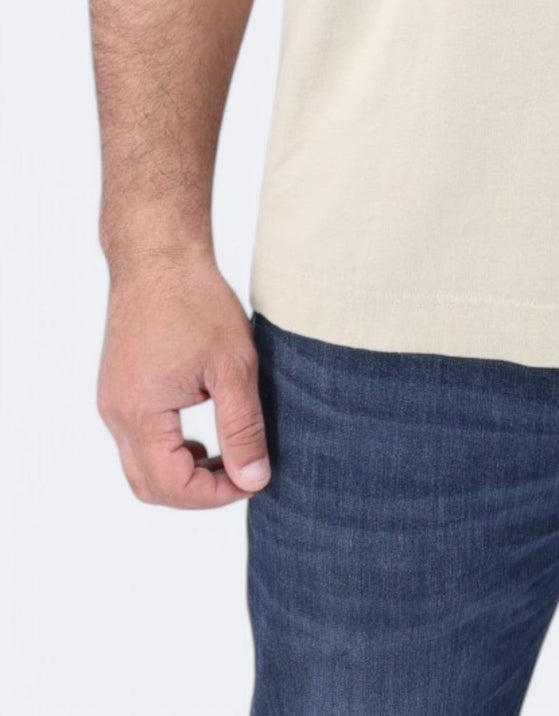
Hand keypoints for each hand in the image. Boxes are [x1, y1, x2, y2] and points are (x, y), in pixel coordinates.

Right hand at [97, 253, 271, 508]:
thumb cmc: (196, 301)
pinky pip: (138, 439)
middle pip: (150, 485)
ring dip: (182, 472)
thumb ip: (243, 427)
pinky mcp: (118, 388)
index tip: (255, 477)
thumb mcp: (234, 366)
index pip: (173, 486)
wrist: (159, 256)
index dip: (217, 494)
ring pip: (141, 465)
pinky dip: (169, 449)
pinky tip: (204, 432)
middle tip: (242, 474)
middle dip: (198, 492)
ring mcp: (112, 401)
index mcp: (140, 413)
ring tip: (228, 454)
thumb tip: (254, 478)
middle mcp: (116, 414)